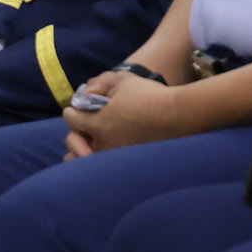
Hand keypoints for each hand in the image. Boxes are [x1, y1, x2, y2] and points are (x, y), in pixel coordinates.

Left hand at [61, 71, 187, 157]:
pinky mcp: (130, 165)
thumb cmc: (151, 96)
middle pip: (73, 144)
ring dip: (83, 155)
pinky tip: (107, 157)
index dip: (72, 111)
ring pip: (86, 163)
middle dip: (74, 135)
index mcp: (98, 124)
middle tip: (82, 131)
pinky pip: (106, 170)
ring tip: (88, 150)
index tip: (76, 109)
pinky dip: (101, 165)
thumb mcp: (123, 81)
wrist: (180, 116)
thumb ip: (100, 84)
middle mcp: (104, 144)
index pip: (71, 119)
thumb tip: (87, 92)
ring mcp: (117, 157)